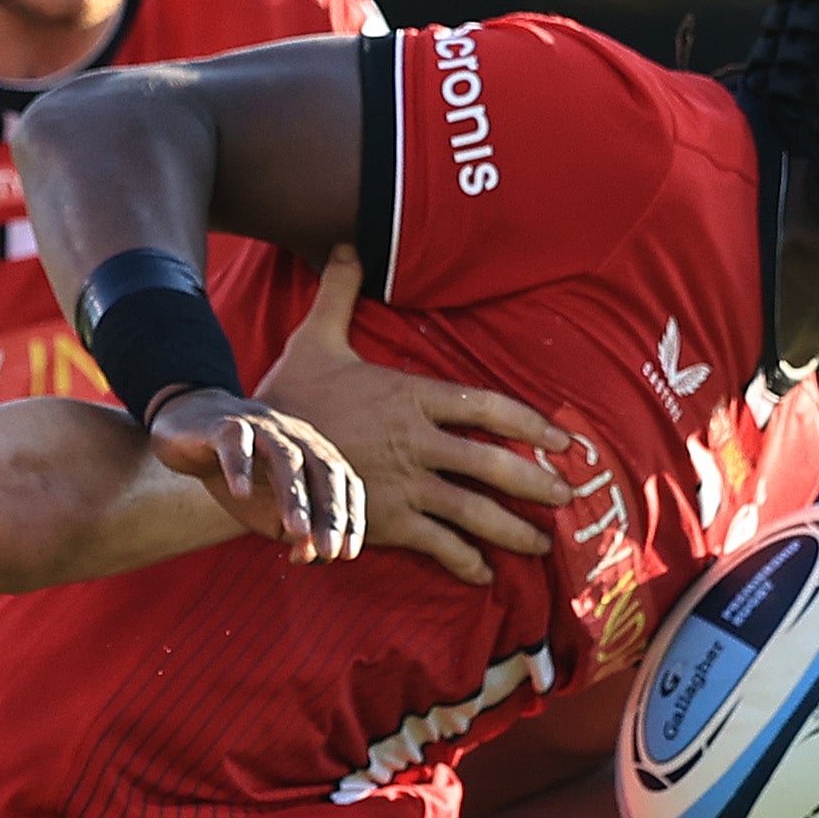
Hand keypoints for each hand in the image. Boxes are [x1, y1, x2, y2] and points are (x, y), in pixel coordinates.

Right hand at [145, 387, 367, 563]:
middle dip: (330, 512)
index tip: (347, 554)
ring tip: (297, 531)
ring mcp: (261, 428)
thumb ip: (297, 534)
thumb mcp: (271, 513)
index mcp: (314, 455)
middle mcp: (295, 438)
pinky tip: (241, 494)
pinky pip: (235, 442)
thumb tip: (312, 556)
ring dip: (295, 496)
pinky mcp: (223, 426)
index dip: (350, 517)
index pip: (344, 482)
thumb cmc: (244, 479)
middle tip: (329, 551)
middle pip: (323, 469)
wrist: (193, 436)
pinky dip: (240, 466)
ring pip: (286, 458)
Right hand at [257, 248, 572, 584]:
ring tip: (543, 545)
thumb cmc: (288, 393)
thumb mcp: (316, 336)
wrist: (249, 449)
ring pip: (472, 510)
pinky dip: (462, 561)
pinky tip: (483, 573)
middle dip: (535, 481)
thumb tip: (348, 244)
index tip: (563, 438)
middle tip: (569, 494)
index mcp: (410, 397)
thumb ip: (340, 292)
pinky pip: (435, 544)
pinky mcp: (384, 521)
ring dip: (512, 530)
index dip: (529, 422)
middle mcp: (415, 442)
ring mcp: (403, 484)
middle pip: (492, 463)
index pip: (485, 406)